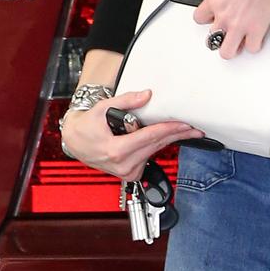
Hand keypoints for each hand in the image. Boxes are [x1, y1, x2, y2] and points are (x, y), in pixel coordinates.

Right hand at [61, 89, 202, 181]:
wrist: (75, 142)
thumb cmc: (87, 126)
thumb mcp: (103, 108)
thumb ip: (127, 101)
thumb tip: (147, 96)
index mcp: (116, 150)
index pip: (150, 137)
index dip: (170, 129)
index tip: (185, 125)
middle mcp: (123, 165)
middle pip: (157, 146)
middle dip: (177, 135)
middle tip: (195, 129)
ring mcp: (126, 172)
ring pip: (154, 152)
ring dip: (167, 140)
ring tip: (182, 130)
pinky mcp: (129, 174)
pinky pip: (149, 157)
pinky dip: (155, 146)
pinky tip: (161, 138)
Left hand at [193, 0, 269, 59]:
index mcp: (214, 1)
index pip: (199, 18)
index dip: (206, 19)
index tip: (213, 17)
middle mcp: (223, 17)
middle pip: (211, 40)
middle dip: (218, 38)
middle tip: (225, 34)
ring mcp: (239, 26)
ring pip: (228, 52)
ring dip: (232, 48)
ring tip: (237, 44)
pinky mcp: (256, 30)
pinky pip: (252, 48)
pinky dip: (255, 45)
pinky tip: (256, 40)